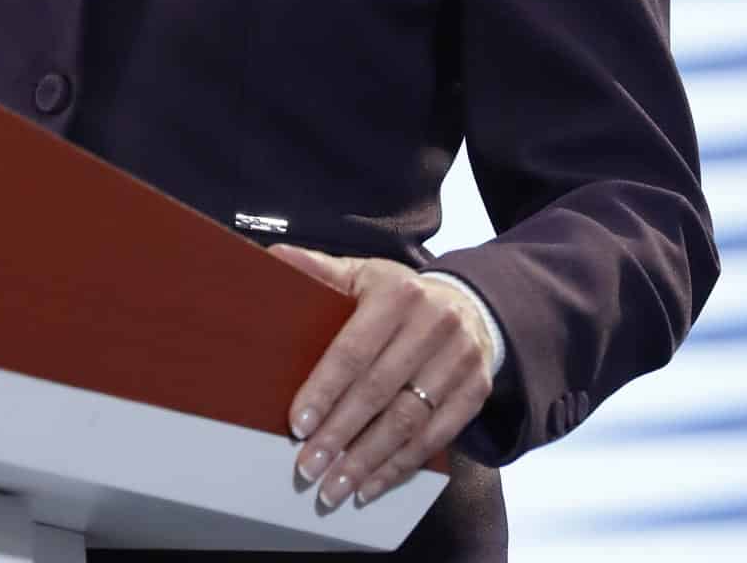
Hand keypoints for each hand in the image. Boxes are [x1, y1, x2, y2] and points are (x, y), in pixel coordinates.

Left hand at [268, 244, 494, 512]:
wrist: (470, 307)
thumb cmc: (399, 296)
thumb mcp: (363, 274)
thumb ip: (320, 271)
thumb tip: (271, 258)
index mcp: (396, 293)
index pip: (354, 349)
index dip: (325, 389)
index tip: (298, 425)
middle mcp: (433, 324)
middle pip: (378, 390)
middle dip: (340, 434)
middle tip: (308, 467)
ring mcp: (459, 359)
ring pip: (407, 421)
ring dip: (367, 461)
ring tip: (333, 488)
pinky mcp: (475, 391)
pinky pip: (435, 439)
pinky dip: (400, 467)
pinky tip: (370, 486)